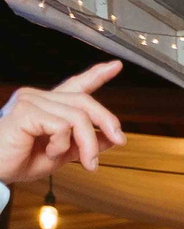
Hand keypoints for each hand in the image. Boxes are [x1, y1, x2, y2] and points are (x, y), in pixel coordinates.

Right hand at [0, 61, 123, 179]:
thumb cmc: (20, 160)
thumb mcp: (62, 153)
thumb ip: (85, 143)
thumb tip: (112, 138)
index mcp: (48, 105)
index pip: (76, 85)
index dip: (96, 75)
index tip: (115, 65)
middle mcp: (38, 97)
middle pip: (85, 101)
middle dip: (107, 122)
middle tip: (119, 142)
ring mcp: (30, 101)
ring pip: (78, 116)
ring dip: (89, 143)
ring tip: (85, 163)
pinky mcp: (25, 111)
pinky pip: (61, 126)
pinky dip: (62, 145)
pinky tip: (49, 152)